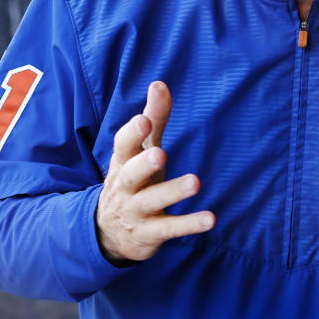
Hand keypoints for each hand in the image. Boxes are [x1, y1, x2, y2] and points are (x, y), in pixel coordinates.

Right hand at [95, 81, 214, 262]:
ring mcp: (136, 212)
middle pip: (130, 175)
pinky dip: (189, 224)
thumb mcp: (139, 151)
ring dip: (172, 191)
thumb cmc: (132, 180)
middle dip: (144, 164)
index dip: (132, 134)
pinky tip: (210, 219)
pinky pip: (169, 229)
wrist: (107, 233)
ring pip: (151, 202)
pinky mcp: (150, 234)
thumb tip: (159, 83)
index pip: (122, 146)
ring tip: (195, 182)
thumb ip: (152, 118)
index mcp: (122, 163)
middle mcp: (125, 187)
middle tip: (160, 153)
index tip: (144, 120)